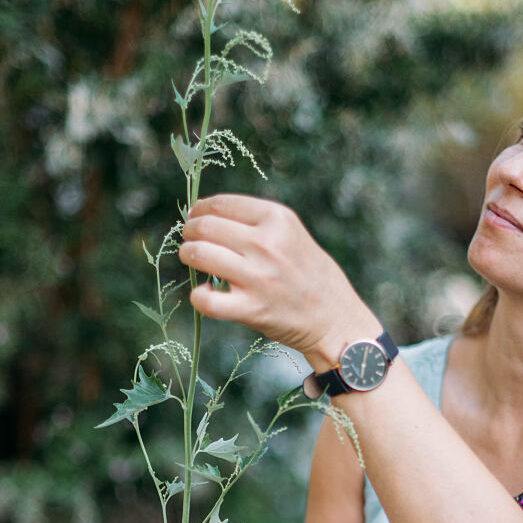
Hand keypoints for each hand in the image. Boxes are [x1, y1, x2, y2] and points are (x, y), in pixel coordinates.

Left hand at [179, 194, 378, 367]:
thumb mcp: (292, 234)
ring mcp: (257, 277)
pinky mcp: (251, 309)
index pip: (221, 204)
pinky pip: (206, 300)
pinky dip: (198, 295)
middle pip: (205, 227)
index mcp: (278, 219)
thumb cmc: (310, 275)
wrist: (335, 319)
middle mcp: (266, 244)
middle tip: (189, 241)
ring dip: (188, 256)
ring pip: (199, 255)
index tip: (196, 218)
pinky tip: (205, 292)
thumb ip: (256, 223)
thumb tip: (205, 215)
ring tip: (192, 261)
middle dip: (189, 232)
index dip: (200, 211)